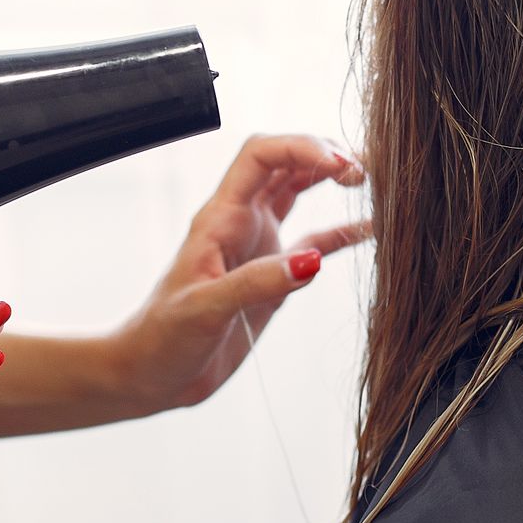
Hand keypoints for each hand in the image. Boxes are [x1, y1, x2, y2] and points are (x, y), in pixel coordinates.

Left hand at [110, 133, 370, 412]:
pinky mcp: (272, 275)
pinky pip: (313, 242)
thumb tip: (310, 261)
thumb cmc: (161, 340)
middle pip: (285, 162)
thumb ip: (255, 284)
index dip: (300, 147)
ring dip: (331, 178)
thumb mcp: (203, 311)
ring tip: (371, 177)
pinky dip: (342, 233)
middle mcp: (241, 223)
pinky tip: (370, 228)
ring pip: (298, 192)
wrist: (151, 375)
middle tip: (364, 169)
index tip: (339, 163)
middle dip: (324, 154)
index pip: (260, 156)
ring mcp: (257, 246)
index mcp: (220, 219)